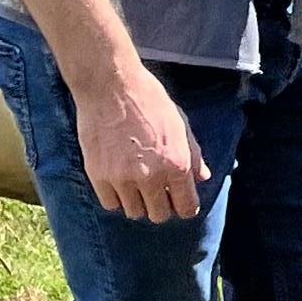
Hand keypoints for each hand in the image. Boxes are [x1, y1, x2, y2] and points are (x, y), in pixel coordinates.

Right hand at [72, 56, 207, 220]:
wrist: (110, 86)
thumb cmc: (149, 99)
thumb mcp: (180, 123)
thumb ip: (193, 154)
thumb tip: (202, 178)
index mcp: (177, 163)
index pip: (186, 208)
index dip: (185, 207)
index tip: (179, 201)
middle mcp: (152, 176)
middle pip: (159, 215)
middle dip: (161, 206)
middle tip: (157, 192)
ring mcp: (123, 178)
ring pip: (135, 212)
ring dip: (138, 202)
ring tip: (136, 184)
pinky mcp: (99, 175)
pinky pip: (111, 204)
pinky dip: (116, 197)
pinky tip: (119, 181)